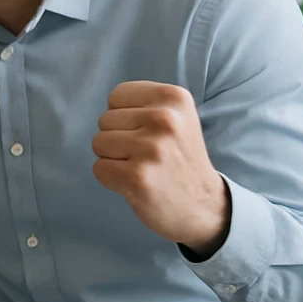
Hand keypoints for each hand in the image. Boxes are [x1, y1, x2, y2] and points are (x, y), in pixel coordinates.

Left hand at [91, 81, 230, 256]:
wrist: (204, 205)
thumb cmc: (179, 158)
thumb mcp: (176, 116)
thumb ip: (144, 103)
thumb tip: (107, 107)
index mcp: (175, 98)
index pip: (117, 96)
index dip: (125, 117)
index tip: (148, 133)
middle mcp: (166, 119)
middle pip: (105, 120)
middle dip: (119, 139)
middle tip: (148, 156)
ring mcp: (152, 149)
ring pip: (98, 143)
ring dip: (114, 159)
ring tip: (142, 167)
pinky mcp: (138, 177)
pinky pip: (99, 168)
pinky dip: (111, 179)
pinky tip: (136, 183)